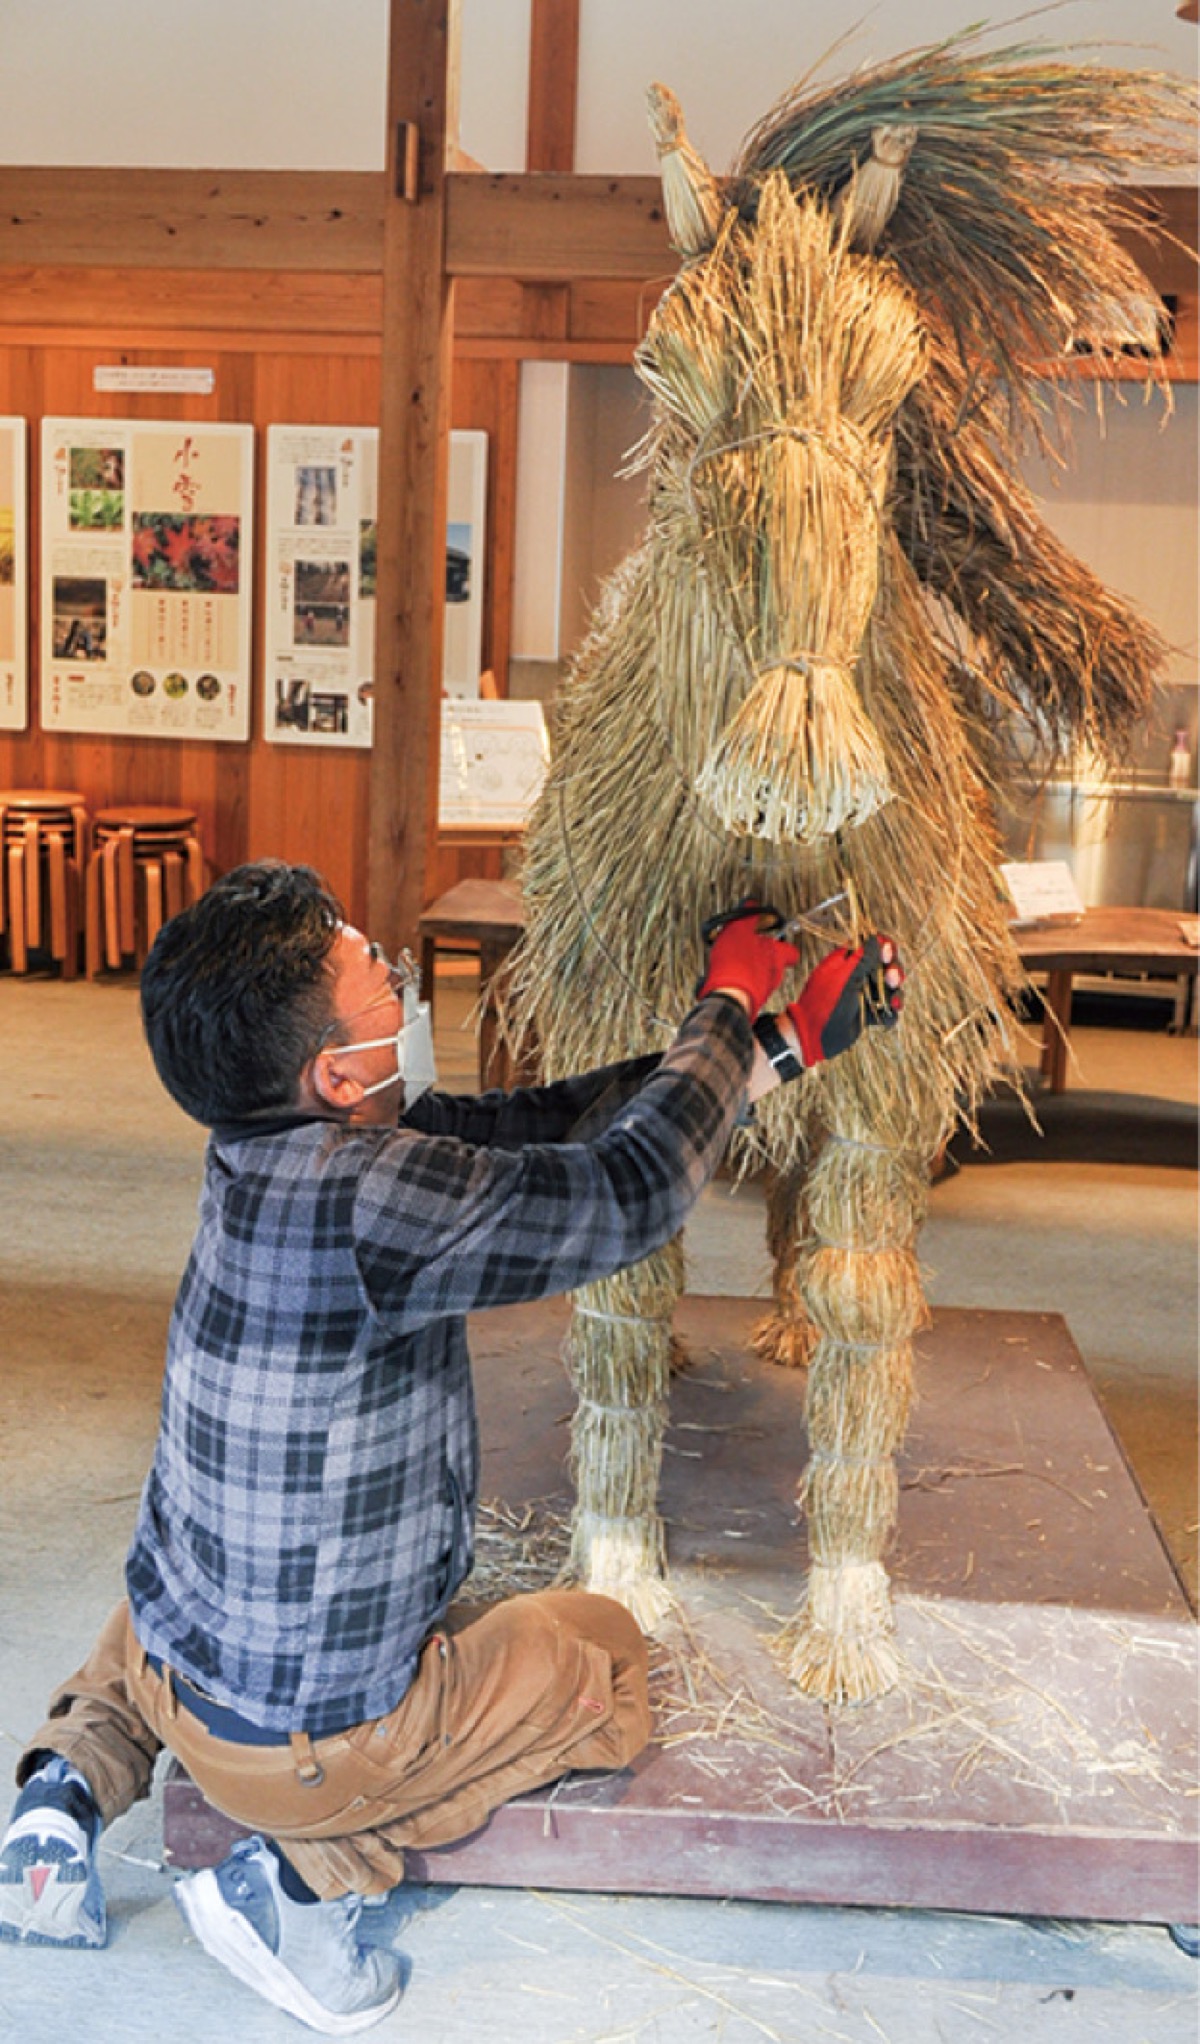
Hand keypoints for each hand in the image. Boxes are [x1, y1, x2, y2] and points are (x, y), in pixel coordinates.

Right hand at [696, 901, 799, 1019]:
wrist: (728, 999)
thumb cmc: (737, 965)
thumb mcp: (738, 929)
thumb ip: (747, 916)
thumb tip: (751, 902)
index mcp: (778, 955)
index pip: (791, 951)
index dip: (783, 944)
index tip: (772, 936)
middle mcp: (775, 974)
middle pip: (774, 963)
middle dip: (760, 956)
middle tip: (745, 949)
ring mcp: (764, 991)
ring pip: (761, 977)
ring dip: (748, 970)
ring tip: (730, 963)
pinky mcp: (750, 1002)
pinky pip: (747, 990)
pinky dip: (738, 984)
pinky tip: (725, 978)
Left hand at [784, 934, 903, 1066]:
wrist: (813, 1036)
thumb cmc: (823, 1003)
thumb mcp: (844, 978)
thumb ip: (863, 959)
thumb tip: (876, 937)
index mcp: (847, 962)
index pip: (871, 946)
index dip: (884, 948)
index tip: (887, 954)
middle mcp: (856, 976)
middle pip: (885, 966)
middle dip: (893, 971)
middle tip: (893, 979)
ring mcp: (862, 995)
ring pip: (888, 988)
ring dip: (895, 993)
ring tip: (894, 1002)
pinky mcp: (866, 1013)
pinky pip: (885, 1010)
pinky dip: (889, 1013)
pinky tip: (887, 1015)